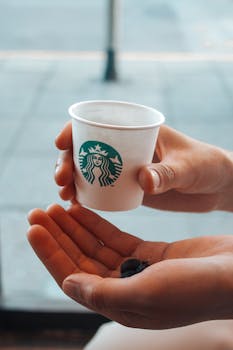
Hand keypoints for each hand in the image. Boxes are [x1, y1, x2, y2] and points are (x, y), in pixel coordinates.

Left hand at [27, 204, 232, 328]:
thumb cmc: (196, 289)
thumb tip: (67, 285)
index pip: (73, 277)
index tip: (33, 228)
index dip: (51, 252)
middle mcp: (123, 289)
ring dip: (75, 227)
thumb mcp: (147, 293)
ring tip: (55, 206)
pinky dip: (97, 224)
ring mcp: (136, 269)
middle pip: (80, 259)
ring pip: (95, 246)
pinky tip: (83, 211)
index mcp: (119, 305)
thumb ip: (104, 292)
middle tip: (37, 211)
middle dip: (58, 235)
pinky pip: (115, 237)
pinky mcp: (149, 253)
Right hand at [54, 122, 232, 211]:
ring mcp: (125, 167)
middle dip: (67, 161)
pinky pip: (100, 187)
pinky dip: (85, 193)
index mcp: (137, 129)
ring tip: (66, 195)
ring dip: (71, 179)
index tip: (61, 144)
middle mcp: (126, 146)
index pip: (97, 123)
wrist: (215, 186)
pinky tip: (76, 204)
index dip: (73, 130)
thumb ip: (167, 173)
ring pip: (88, 169)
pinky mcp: (128, 186)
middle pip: (85, 148)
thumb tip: (142, 180)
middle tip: (61, 180)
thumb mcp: (189, 166)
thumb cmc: (206, 166)